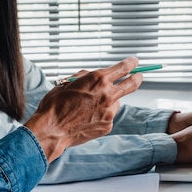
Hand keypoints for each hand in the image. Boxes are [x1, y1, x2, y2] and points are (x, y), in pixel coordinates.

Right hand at [24, 57, 141, 162]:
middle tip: (139, 76)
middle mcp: (107, 94)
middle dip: (137, 78)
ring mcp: (109, 111)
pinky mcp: (107, 125)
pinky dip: (102, 114)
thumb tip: (92, 76)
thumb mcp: (67, 83)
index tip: (135, 61)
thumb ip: (84, 77)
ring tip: (90, 107)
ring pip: (116, 102)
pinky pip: (108, 115)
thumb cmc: (55, 105)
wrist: (52, 130)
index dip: (131, 63)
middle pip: (131, 84)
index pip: (123, 68)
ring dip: (109, 100)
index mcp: (97, 79)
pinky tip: (87, 118)